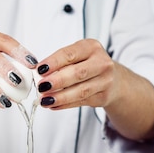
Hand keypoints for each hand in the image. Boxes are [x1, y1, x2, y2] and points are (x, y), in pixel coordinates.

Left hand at [35, 38, 153, 140]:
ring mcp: (105, 81)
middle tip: (42, 86)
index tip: (40, 69)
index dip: (54, 62)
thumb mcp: (78, 56)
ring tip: (45, 100)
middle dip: (57, 81)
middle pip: (78, 73)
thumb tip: (40, 74)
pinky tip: (53, 105)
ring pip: (80, 91)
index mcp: (92, 47)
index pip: (70, 54)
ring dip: (60, 97)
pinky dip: (65, 105)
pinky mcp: (103, 97)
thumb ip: (61, 63)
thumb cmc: (89, 64)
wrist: (114, 78)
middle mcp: (102, 63)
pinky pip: (81, 102)